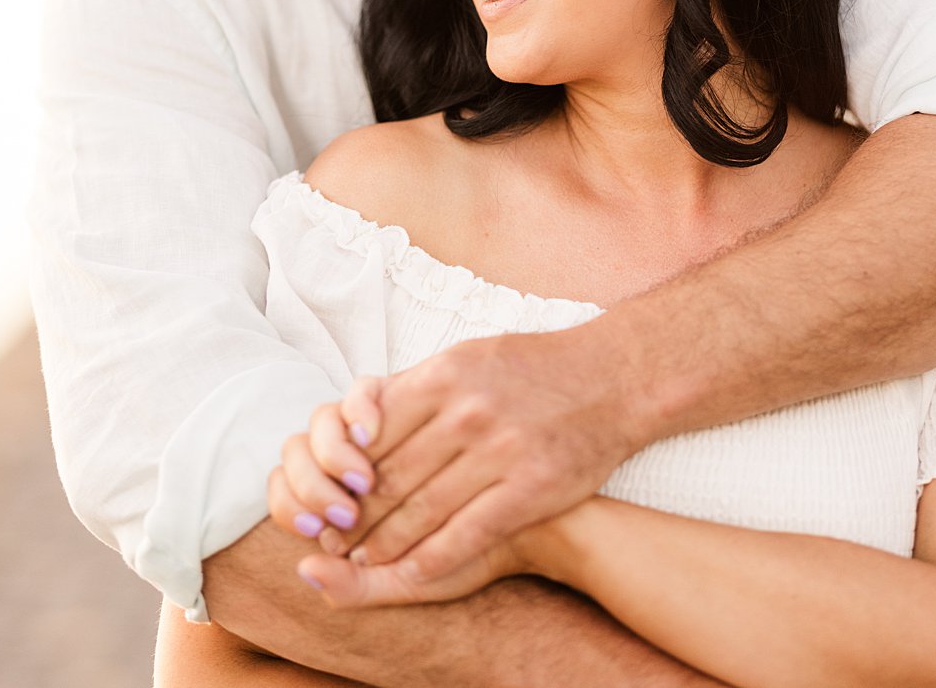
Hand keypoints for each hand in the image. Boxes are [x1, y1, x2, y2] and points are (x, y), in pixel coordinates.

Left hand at [324, 327, 642, 601]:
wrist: (611, 379)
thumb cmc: (525, 371)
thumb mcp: (462, 361)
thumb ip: (409, 392)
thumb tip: (353, 425)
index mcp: (441, 376)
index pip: (371, 433)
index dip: (339, 474)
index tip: (323, 500)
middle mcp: (466, 411)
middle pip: (391, 475)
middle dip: (355, 516)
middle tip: (330, 542)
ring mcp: (501, 449)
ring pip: (424, 508)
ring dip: (386, 543)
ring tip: (361, 561)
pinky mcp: (532, 486)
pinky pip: (470, 532)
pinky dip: (434, 558)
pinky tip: (409, 573)